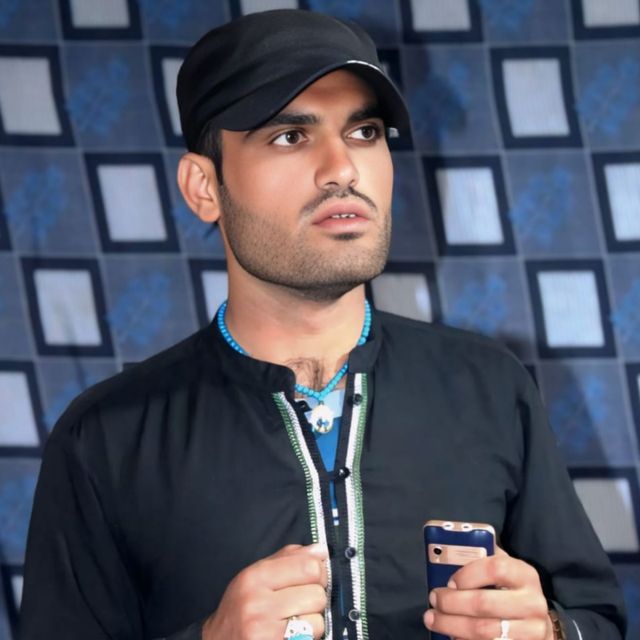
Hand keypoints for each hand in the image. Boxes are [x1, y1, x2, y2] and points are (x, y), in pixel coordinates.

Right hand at [202, 543, 327, 639]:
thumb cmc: (241, 606)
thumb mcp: (257, 574)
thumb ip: (289, 558)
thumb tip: (321, 550)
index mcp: (256, 577)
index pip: (308, 566)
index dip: (319, 572)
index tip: (313, 577)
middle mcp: (258, 603)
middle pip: (317, 594)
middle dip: (315, 599)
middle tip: (302, 602)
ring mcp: (265, 631)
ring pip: (318, 621)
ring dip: (312, 622)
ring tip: (295, 620)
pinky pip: (310, 639)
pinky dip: (307, 637)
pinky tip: (291, 634)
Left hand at [423, 547, 553, 639]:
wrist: (537, 625)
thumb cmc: (511, 591)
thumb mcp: (504, 570)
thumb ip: (482, 559)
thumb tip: (449, 551)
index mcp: (525, 575)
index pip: (495, 568)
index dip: (468, 574)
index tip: (450, 581)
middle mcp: (532, 603)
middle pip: (484, 603)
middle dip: (451, 603)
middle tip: (433, 600)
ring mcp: (530, 631)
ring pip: (483, 631)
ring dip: (451, 625)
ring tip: (433, 619)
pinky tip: (452, 634)